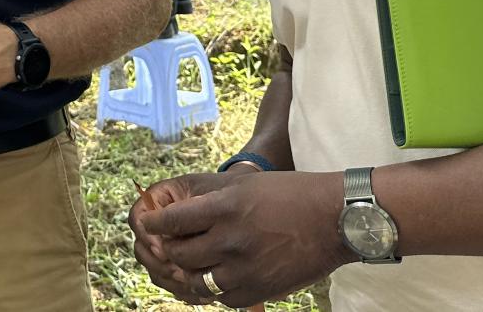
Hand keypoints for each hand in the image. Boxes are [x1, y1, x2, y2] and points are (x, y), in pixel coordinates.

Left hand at [139, 170, 349, 306]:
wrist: (334, 219)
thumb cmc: (289, 194)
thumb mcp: (244, 185)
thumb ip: (210, 201)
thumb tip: (177, 214)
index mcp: (224, 207)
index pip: (172, 221)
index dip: (154, 224)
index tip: (147, 224)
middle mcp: (231, 240)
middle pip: (180, 254)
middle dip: (167, 249)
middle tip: (165, 245)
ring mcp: (245, 269)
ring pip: (197, 281)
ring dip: (188, 272)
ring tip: (188, 263)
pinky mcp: (260, 290)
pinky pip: (223, 298)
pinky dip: (214, 289)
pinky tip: (216, 277)